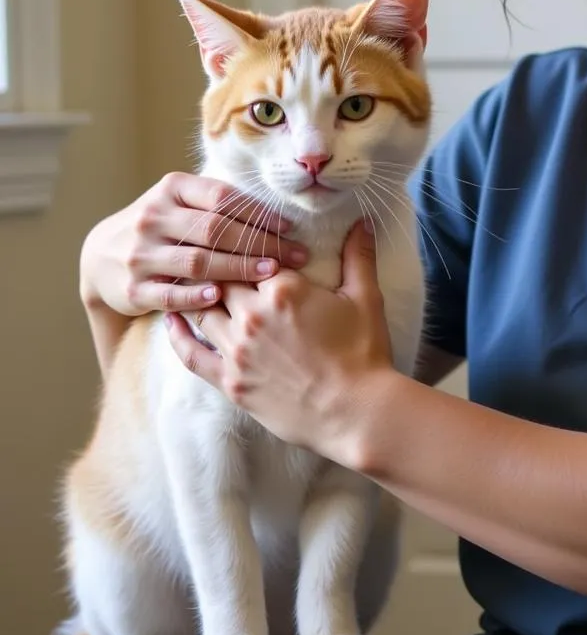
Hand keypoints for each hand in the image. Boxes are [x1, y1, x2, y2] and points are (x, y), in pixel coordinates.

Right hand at [81, 171, 307, 317]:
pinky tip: (221, 296)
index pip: (222, 198)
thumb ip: (217, 202)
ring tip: (272, 273)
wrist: (100, 256)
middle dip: (260, 243)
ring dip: (239, 268)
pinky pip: (170, 294)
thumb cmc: (160, 226)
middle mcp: (153, 218)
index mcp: (170, 190)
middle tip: (295, 255)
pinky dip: (196, 296)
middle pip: (215, 230)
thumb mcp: (179, 202)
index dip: (259, 213)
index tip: (290, 227)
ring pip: (198, 261)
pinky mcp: (133, 288)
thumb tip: (276, 213)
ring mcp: (140, 254)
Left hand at [165, 221, 394, 458]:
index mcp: (284, 289)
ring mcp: (237, 351)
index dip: (247, 246)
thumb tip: (362, 222)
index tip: (241, 240)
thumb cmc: (364, 353)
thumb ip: (358, 256)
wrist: (356, 412)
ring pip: (202, 311)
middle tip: (211, 256)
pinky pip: (191, 355)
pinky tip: (171, 320)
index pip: (250, 255)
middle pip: (221, 279)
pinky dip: (178, 336)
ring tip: (190, 282)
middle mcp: (252, 316)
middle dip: (219, 267)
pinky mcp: (230, 382)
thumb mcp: (366, 298)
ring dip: (197, 295)